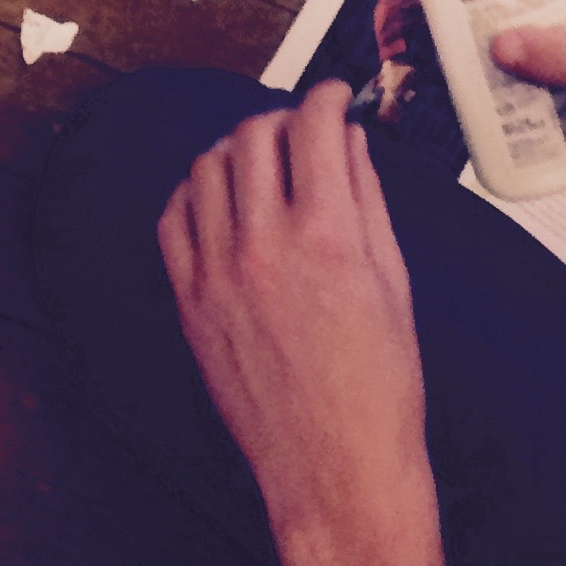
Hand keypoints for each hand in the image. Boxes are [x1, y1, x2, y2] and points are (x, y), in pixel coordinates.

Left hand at [158, 82, 434, 560]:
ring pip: (208, 168)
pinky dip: (195, 195)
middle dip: (283, 119)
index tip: (334, 97)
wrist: (336, 469)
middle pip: (255, 136)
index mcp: (327, 238)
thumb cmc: (377, 389)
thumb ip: (366, 198)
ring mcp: (218, 275)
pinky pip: (173, 220)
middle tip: (301, 131)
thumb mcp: (391, 281)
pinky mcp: (190, 304)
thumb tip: (349, 141)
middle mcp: (265, 247)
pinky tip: (221, 201)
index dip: (326, 96)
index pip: (314, 127)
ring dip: (238, 150)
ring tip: (262, 162)